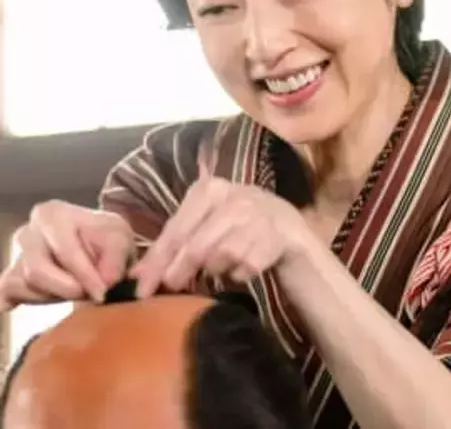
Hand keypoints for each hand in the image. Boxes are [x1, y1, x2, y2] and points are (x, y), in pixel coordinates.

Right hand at [0, 201, 134, 311]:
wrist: (97, 250)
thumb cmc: (106, 239)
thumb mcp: (120, 239)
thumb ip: (116, 257)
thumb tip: (106, 281)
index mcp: (51, 214)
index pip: (64, 250)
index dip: (84, 275)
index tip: (103, 293)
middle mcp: (27, 232)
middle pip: (37, 271)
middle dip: (68, 288)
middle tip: (91, 293)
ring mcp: (16, 256)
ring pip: (25, 287)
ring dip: (56, 295)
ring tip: (79, 287)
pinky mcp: (11, 279)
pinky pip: (10, 296)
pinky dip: (30, 301)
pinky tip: (48, 298)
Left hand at [132, 176, 309, 297]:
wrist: (287, 226)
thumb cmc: (236, 224)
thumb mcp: (205, 223)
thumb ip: (174, 244)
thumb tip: (135, 276)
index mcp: (210, 189)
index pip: (176, 229)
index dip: (156, 261)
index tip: (140, 288)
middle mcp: (234, 198)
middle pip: (195, 247)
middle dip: (178, 272)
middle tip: (171, 288)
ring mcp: (256, 218)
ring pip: (219, 259)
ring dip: (214, 271)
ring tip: (220, 266)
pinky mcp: (273, 239)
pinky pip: (242, 270)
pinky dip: (238, 275)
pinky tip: (242, 268)